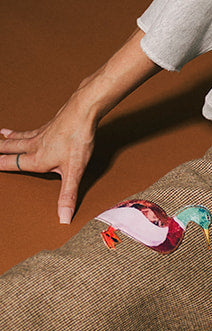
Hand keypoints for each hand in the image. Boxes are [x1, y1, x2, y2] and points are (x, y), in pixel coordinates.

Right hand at [1, 29, 159, 224]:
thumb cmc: (78, 140)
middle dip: (0, 150)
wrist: (83, 112)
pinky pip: (31, 131)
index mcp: (37, 159)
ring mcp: (41, 134)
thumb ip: (68, 196)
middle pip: (11, 148)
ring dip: (8, 139)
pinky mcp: (49, 125)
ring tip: (1, 136)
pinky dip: (22, 132)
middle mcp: (35, 145)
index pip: (12, 164)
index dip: (0, 165)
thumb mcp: (74, 172)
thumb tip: (63, 218)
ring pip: (20, 138)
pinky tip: (26, 131)